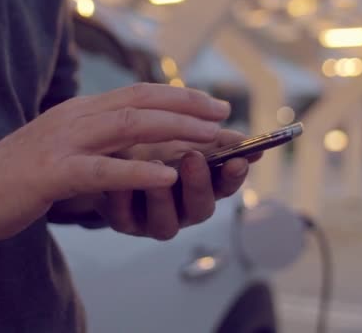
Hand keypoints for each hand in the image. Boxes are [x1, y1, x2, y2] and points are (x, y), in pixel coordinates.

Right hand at [0, 83, 230, 240]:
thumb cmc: (18, 172)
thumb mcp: (62, 145)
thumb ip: (94, 138)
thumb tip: (133, 142)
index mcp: (80, 111)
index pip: (138, 94)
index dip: (179, 97)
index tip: (212, 106)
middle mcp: (75, 118)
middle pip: (142, 103)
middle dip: (189, 108)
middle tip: (224, 117)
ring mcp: (63, 143)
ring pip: (129, 129)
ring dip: (175, 132)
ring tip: (210, 138)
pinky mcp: (51, 173)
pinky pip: (101, 170)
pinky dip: (137, 172)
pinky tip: (167, 176)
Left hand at [93, 130, 261, 239]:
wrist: (108, 157)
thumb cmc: (153, 146)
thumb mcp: (184, 139)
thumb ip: (217, 142)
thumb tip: (253, 145)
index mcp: (202, 188)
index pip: (225, 187)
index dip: (233, 177)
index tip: (238, 160)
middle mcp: (182, 210)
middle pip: (200, 209)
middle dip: (198, 184)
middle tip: (193, 158)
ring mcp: (152, 220)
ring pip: (165, 222)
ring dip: (163, 196)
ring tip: (157, 165)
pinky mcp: (122, 222)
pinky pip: (123, 217)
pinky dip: (123, 198)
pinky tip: (121, 181)